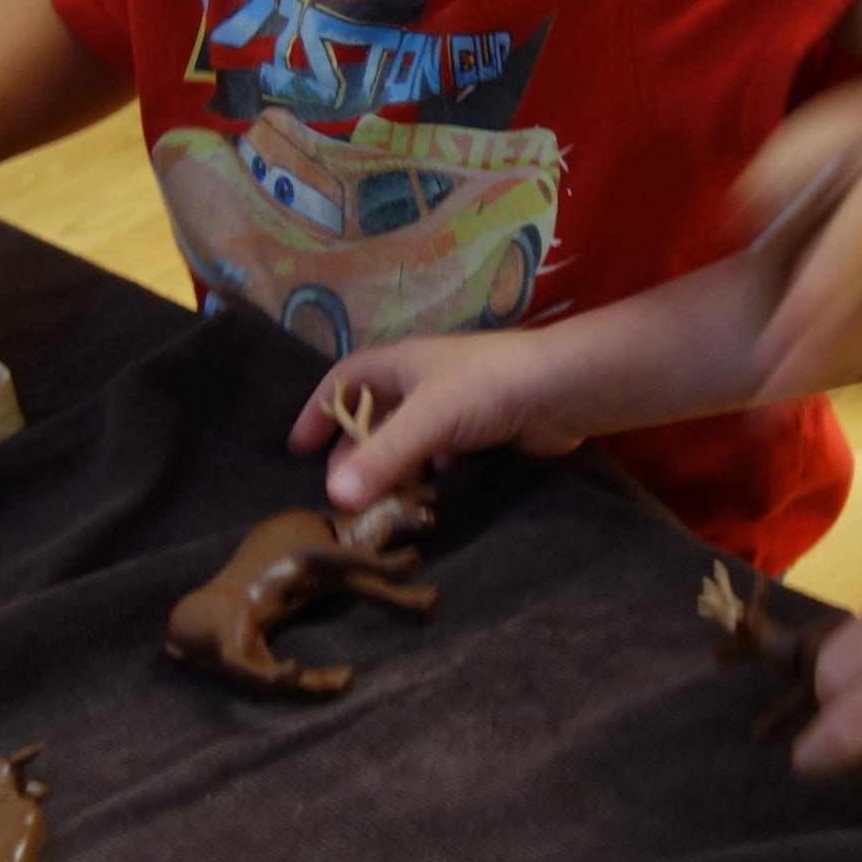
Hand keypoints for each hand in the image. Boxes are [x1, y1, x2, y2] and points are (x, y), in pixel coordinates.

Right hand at [295, 332, 582, 509]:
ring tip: (383, 499)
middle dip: (357, 452)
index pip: (346, 379)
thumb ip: (382, 458)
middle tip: (345, 493)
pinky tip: (434, 489)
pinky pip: (442, 453)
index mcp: (402, 362)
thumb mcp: (427, 421)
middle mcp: (425, 380)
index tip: (299, 447)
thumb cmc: (487, 389)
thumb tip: (335, 498)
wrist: (562, 391)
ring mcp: (456, 405)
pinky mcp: (483, 429)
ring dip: (394, 466)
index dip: (320, 409)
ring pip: (410, 438)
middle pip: (375, 416)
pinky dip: (432, 471)